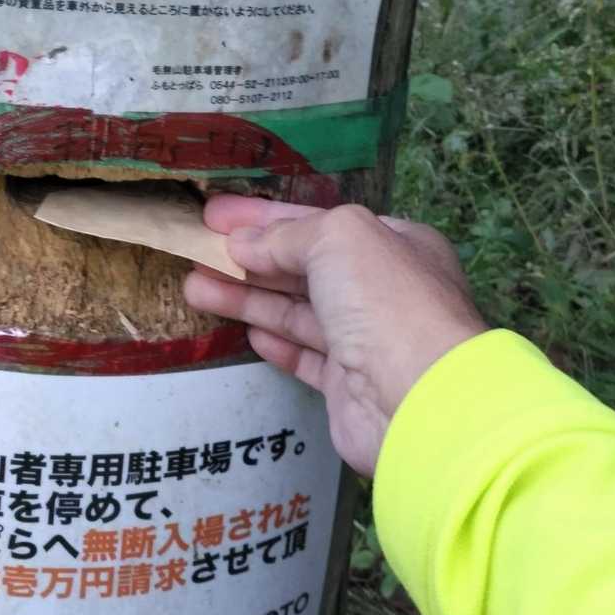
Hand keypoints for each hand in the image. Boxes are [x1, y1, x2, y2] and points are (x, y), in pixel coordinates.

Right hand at [184, 196, 487, 475]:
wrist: (420, 399)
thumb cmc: (385, 300)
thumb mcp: (337, 237)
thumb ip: (288, 235)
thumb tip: (244, 244)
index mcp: (393, 244)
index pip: (318, 223)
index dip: (264, 217)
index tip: (215, 215)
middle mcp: (383, 290)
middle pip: (303, 267)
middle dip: (248, 258)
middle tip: (195, 250)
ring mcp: (367, 340)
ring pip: (297, 311)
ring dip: (246, 297)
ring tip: (194, 287)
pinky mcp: (348, 387)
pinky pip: (307, 357)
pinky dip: (277, 342)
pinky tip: (250, 333)